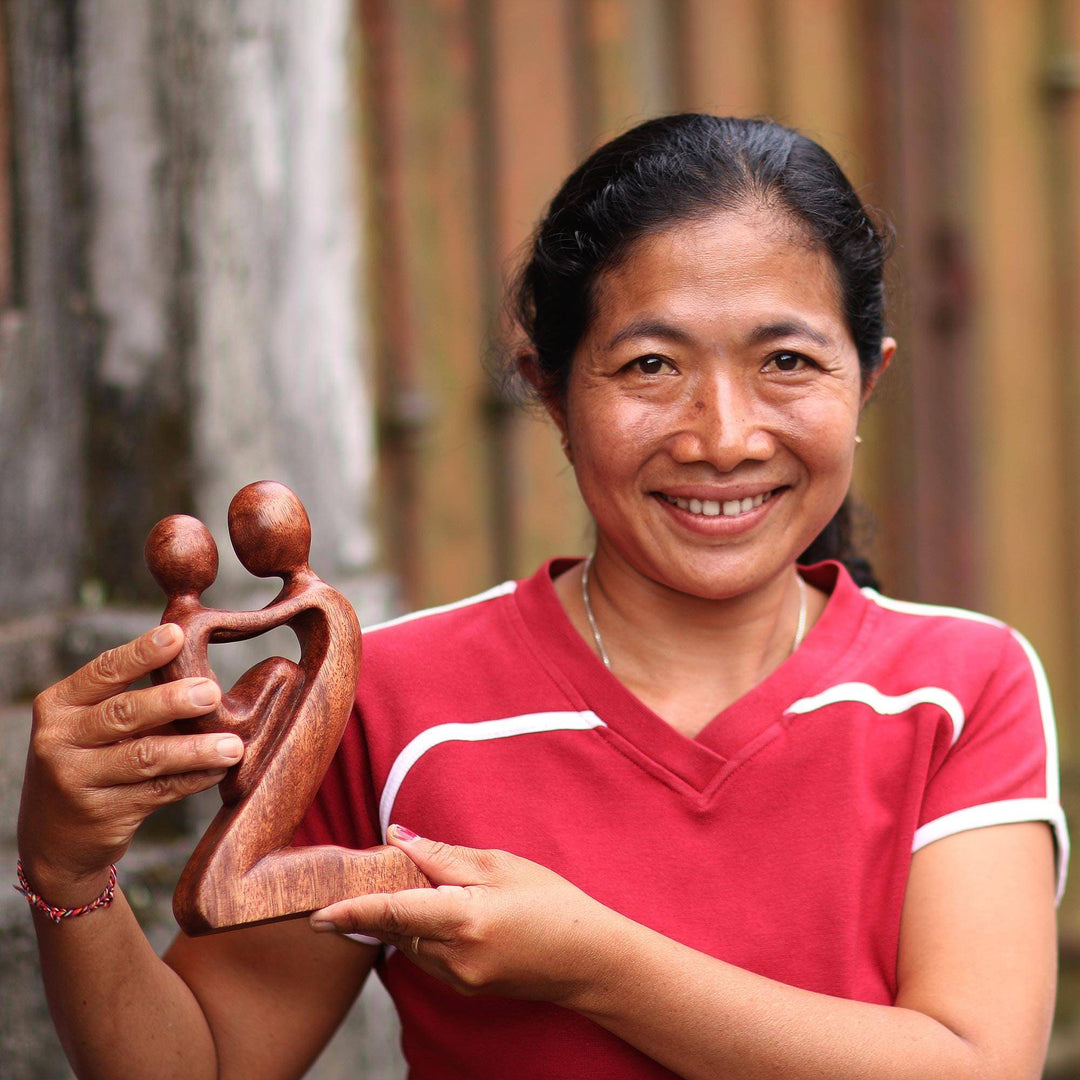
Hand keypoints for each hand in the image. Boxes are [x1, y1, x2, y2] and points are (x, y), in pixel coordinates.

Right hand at [17, 624, 242, 905]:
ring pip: (145, 757)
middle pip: (124, 713)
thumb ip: (132, 699)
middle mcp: (59, 740)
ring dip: (195, 749)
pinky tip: (218, 770)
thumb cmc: (88, 762)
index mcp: (59, 705)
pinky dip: (193, 779)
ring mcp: (76, 780)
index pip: (103, 672)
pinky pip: (159, 791)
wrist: (53, 838)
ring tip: (233, 745)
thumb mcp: (90, 726)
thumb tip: (202, 675)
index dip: (141, 653)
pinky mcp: (102, 814)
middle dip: (172, 701)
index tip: (176, 635)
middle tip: (213, 692)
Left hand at [310, 825, 618, 1005]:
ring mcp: (459, 979)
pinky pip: (428, 957)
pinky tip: (445, 912)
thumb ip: (444, 855)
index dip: (352, 912)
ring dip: (405, 917)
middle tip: (384, 872)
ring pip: (410, 944)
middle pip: (397, 926)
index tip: (316, 914)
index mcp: (464, 919)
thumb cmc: (552, 903)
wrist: (589, 960)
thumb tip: (397, 838)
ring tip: (430, 888)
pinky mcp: (465, 988)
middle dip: (382, 901)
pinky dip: (423, 933)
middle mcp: (455, 957)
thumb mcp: (501, 865)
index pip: (393, 912)